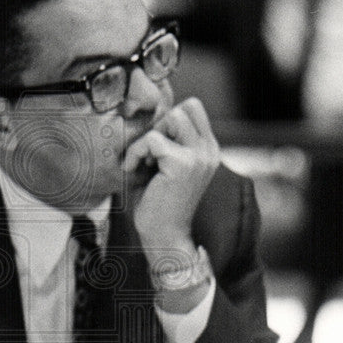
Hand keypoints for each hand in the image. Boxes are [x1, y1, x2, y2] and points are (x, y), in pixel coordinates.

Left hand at [122, 97, 219, 255]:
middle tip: (150, 153)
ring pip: (172, 117)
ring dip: (150, 136)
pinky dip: (136, 152)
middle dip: (162, 124)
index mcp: (208, 150)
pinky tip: (133, 170)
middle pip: (187, 106)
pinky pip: (152, 139)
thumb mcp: (167, 166)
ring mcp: (199, 156)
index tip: (155, 146)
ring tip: (144, 162)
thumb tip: (151, 116)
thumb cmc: (159, 204)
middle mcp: (209, 151)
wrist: (164, 236)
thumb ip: (169, 141)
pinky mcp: (183, 164)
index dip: (170, 119)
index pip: (194, 108)